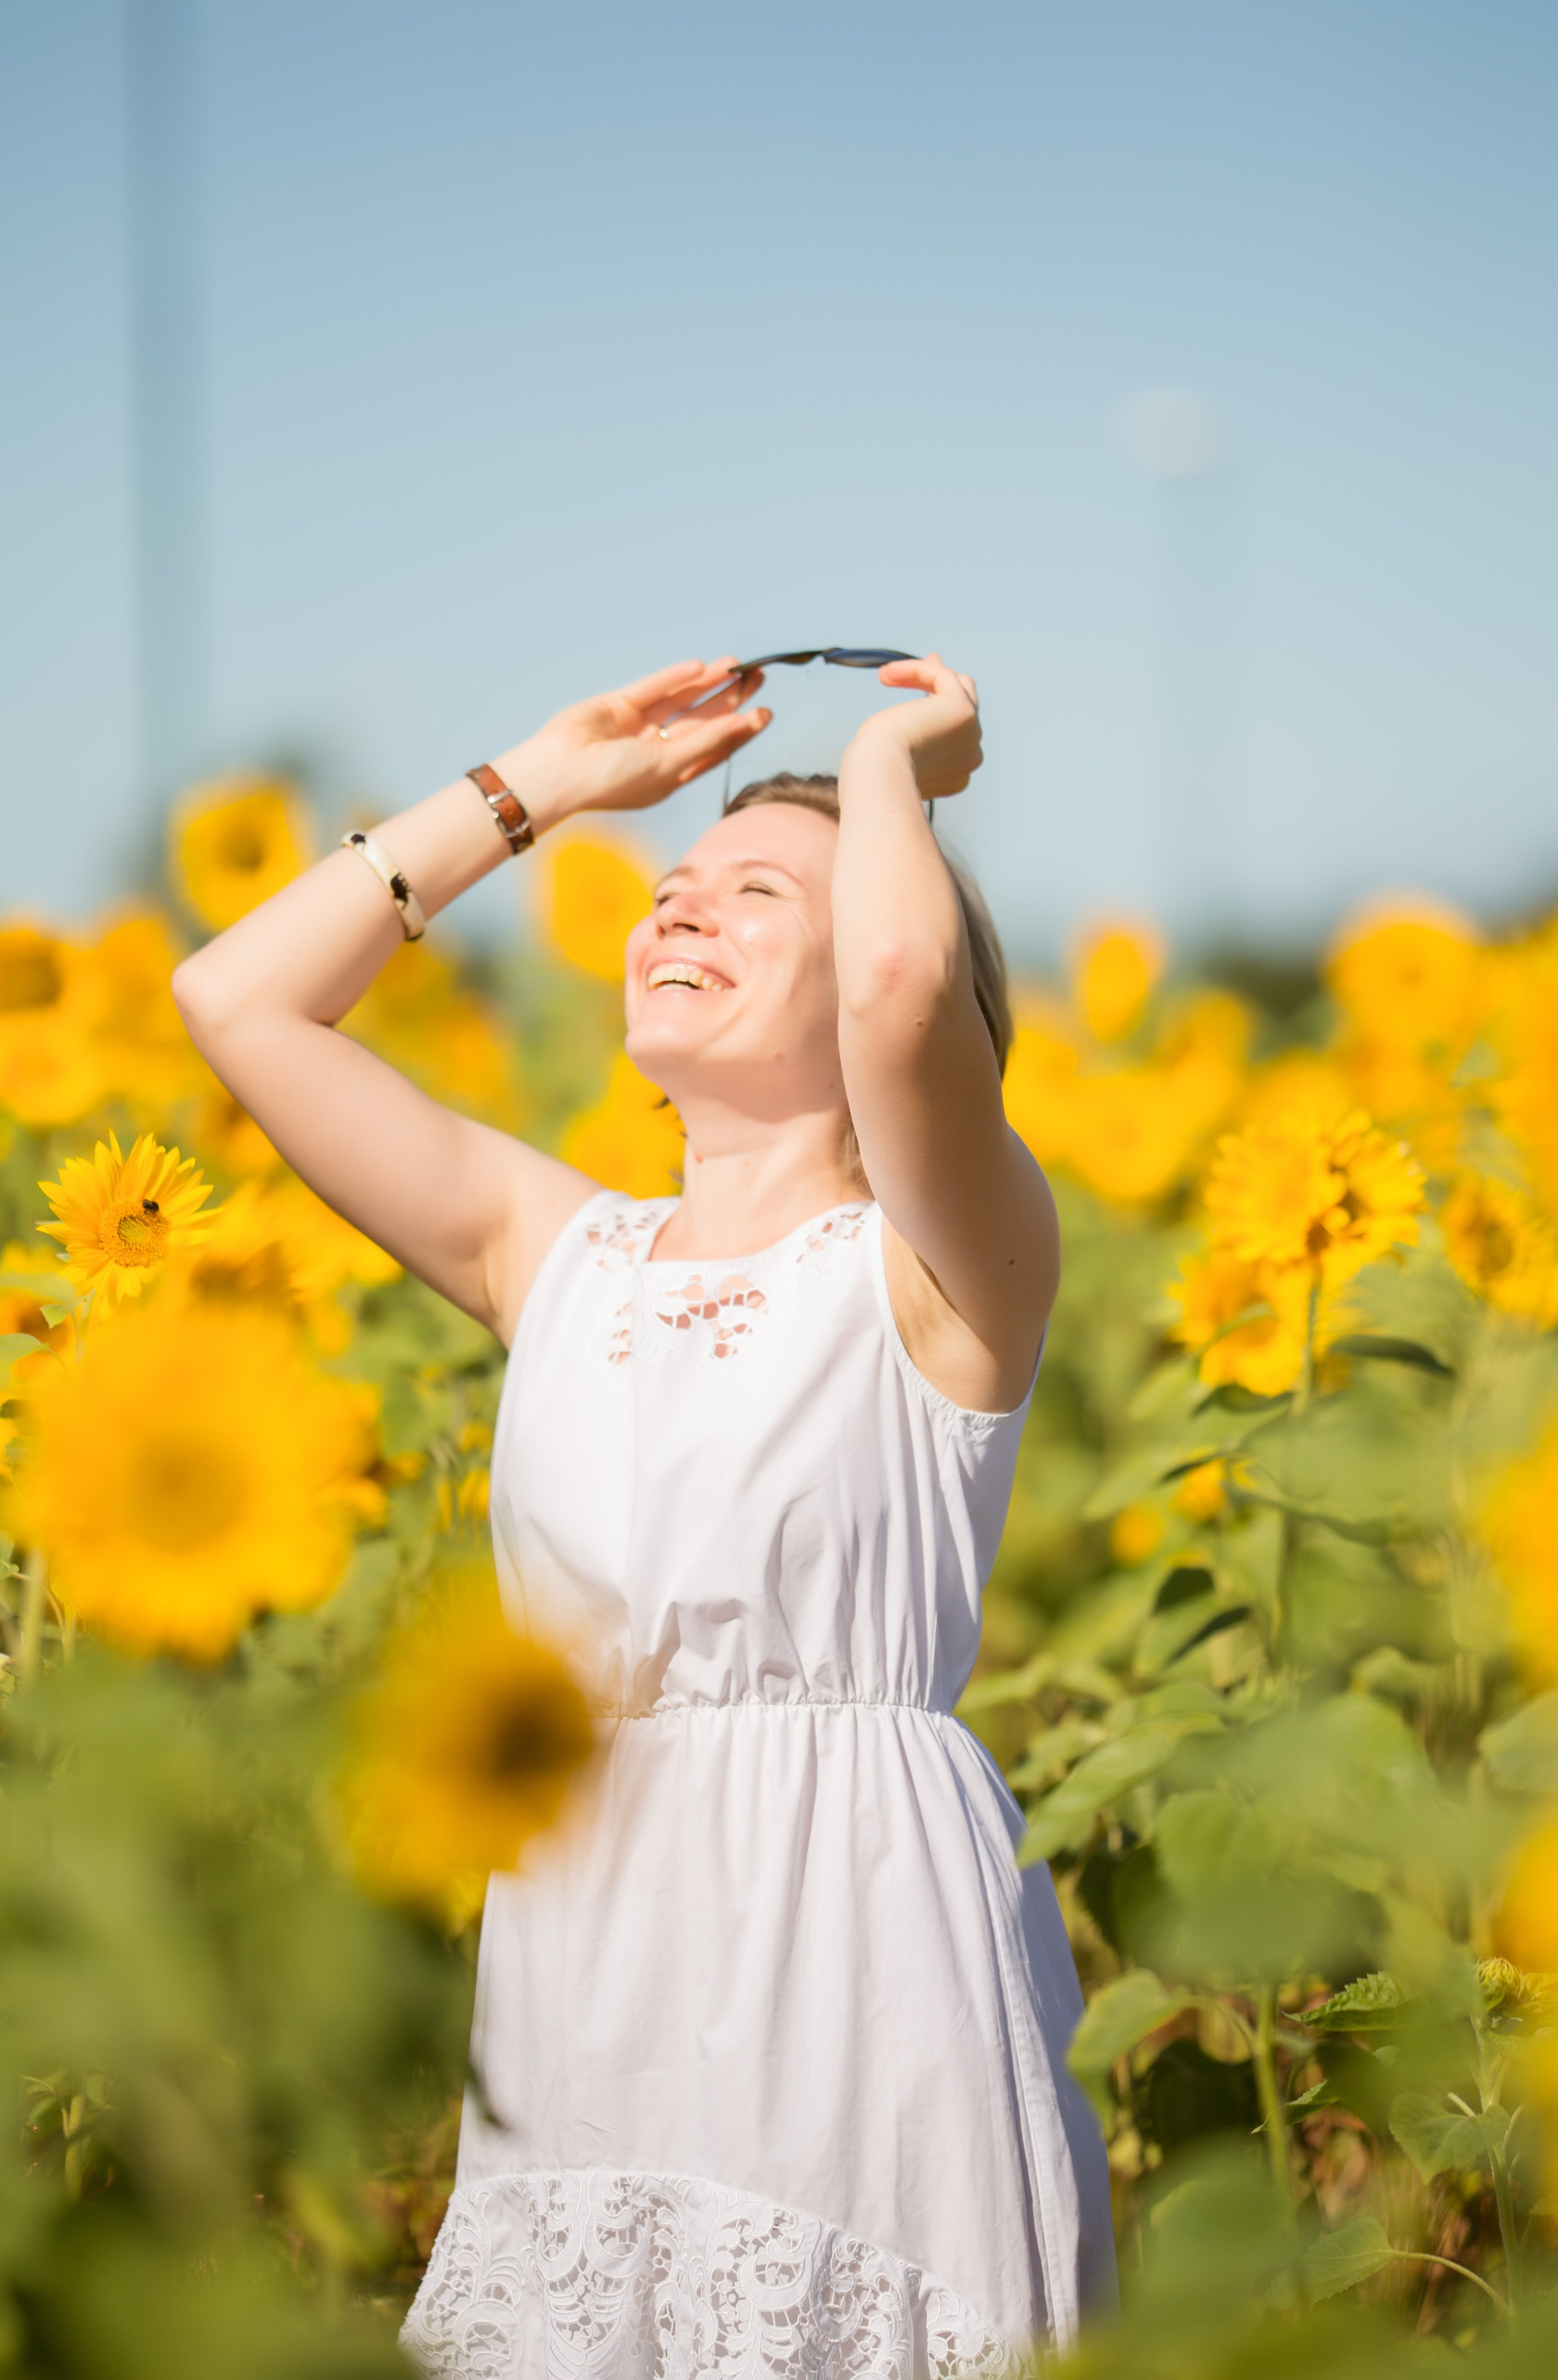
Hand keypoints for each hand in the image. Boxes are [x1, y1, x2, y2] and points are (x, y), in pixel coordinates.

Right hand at [493, 660, 770, 829]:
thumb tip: (743, 722)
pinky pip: (653, 689)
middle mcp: (656, 750)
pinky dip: (674, 678)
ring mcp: (637, 727)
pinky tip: (700, 667)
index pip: (714, 748)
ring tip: (736, 664)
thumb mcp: (668, 765)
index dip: (740, 730)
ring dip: (707, 683)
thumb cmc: (613, 782)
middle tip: (758, 677)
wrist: (560, 773)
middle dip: (730, 699)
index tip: (765, 712)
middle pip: (703, 720)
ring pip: (681, 701)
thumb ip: (705, 741)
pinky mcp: (618, 705)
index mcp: (670, 774)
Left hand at [850, 654, 981, 799]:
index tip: (919, 695)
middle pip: (965, 706)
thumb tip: (907, 720)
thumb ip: (906, 745)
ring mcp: (971, 733)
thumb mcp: (891, 758)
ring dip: (928, 673)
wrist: (880, 776)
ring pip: (960, 687)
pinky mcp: (962, 711)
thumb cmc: (874, 774)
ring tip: (891, 672)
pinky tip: (886, 674)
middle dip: (944, 684)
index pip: (955, 734)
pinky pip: (943, 676)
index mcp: (956, 775)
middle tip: (926, 666)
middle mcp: (970, 756)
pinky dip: (915, 669)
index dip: (936, 710)